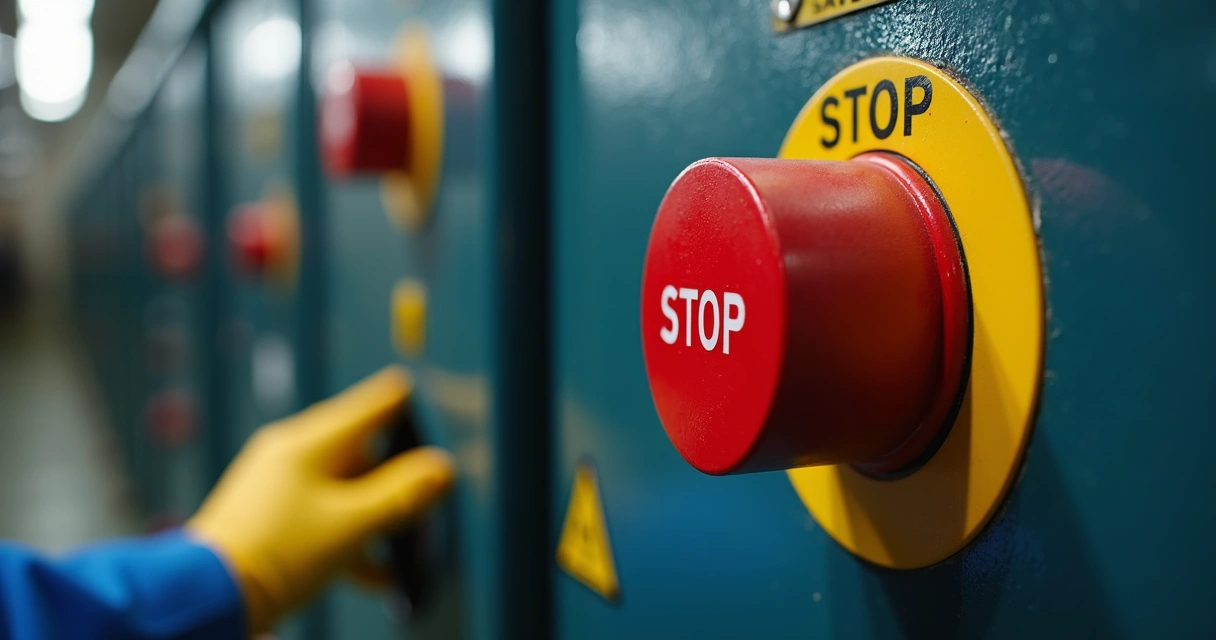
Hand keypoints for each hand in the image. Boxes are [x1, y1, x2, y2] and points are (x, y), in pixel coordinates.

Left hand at [187, 366, 454, 633]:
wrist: (207, 594)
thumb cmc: (277, 554)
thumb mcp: (352, 524)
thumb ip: (401, 495)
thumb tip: (443, 468)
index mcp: (309, 442)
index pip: (370, 405)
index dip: (405, 404)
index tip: (427, 401)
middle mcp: (291, 455)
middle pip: (361, 452)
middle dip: (396, 480)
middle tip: (426, 502)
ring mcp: (277, 485)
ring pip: (344, 489)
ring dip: (376, 516)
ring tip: (402, 548)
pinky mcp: (269, 517)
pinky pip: (322, 515)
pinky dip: (350, 535)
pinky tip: (374, 572)